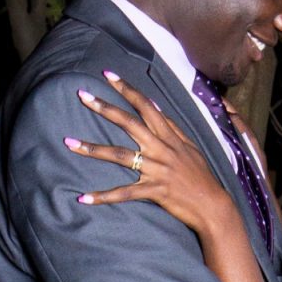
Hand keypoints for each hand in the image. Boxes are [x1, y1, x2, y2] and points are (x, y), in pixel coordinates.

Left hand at [65, 71, 236, 235]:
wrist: (213, 205)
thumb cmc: (201, 176)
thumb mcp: (191, 147)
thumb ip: (173, 127)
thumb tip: (157, 106)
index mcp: (169, 137)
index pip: (146, 106)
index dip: (127, 89)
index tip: (108, 76)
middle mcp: (161, 149)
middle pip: (129, 123)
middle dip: (105, 107)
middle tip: (82, 95)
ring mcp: (157, 170)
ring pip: (120, 155)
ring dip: (92, 149)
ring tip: (69, 143)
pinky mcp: (154, 191)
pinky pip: (124, 193)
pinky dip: (104, 196)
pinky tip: (84, 198)